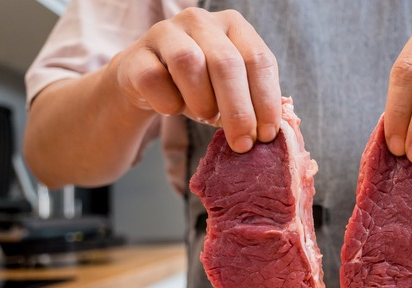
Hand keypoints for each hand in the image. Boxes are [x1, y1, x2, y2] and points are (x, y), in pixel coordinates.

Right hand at [114, 7, 280, 152]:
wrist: (147, 83)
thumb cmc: (199, 88)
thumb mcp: (232, 92)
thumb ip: (254, 103)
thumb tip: (275, 131)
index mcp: (233, 25)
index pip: (258, 59)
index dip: (266, 100)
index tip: (266, 135)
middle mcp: (200, 21)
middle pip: (226, 62)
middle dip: (238, 110)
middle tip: (242, 144)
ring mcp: (165, 32)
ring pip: (189, 62)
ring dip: (202, 100)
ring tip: (205, 116)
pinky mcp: (137, 54)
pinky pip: (154, 79)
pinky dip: (167, 103)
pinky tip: (172, 109)